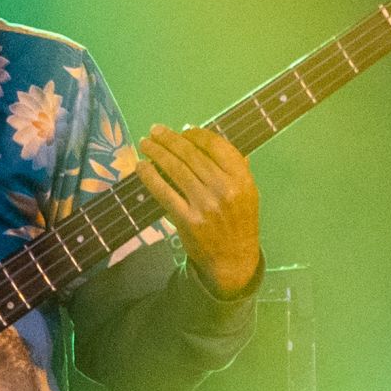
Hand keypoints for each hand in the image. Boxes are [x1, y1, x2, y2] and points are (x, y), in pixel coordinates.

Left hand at [138, 125, 261, 295]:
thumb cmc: (239, 222)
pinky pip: (164, 192)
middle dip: (170, 139)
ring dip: (157, 152)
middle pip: (192, 155)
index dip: (196, 134)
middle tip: (155, 130)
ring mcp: (205, 205)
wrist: (233, 261)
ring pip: (176, 169)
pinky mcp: (187, 219)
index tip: (182, 130)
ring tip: (146, 143)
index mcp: (242, 179)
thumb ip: (234, 167)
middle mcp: (225, 189)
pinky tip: (142, 166)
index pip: (216, 146)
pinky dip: (150, 177)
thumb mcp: (248, 192)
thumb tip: (204, 139)